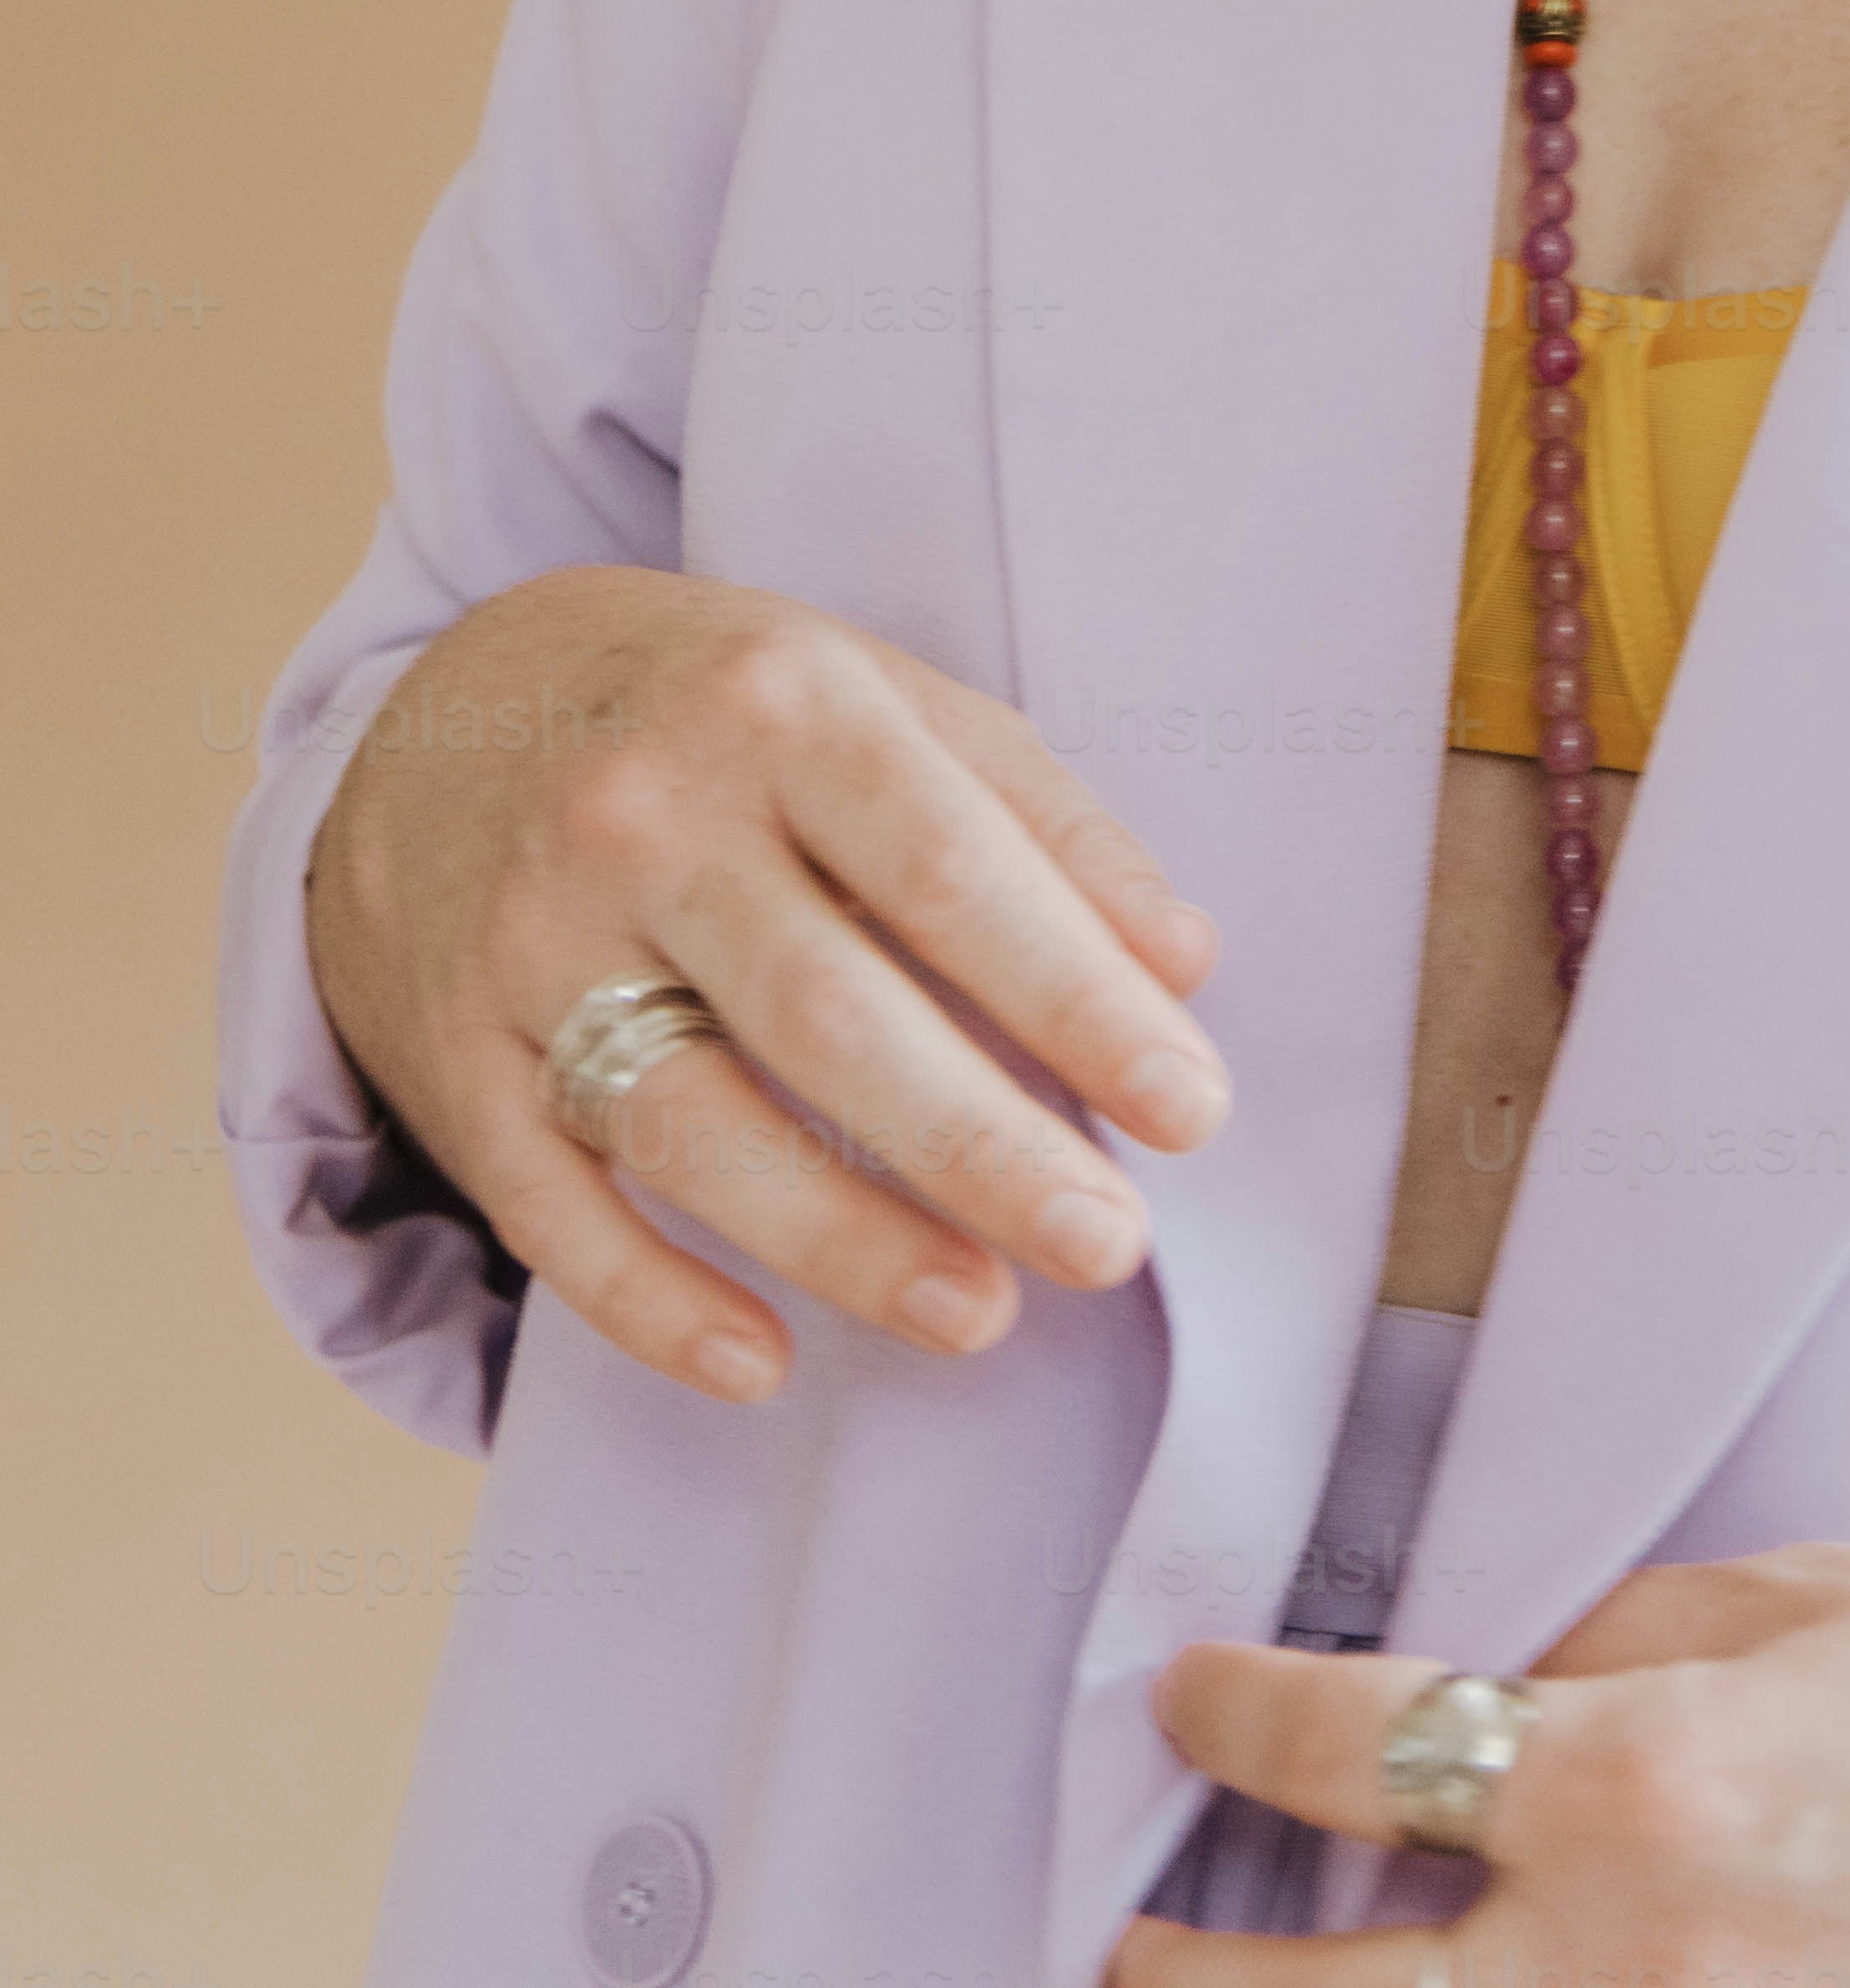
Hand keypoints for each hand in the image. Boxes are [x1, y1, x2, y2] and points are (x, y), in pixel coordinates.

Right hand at [302, 560, 1227, 1409]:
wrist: (448, 702)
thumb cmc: (721, 707)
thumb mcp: (885, 696)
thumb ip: (1040, 818)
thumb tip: (1184, 961)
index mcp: (781, 702)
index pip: (950, 869)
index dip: (1077, 997)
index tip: (1190, 1110)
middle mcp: (644, 813)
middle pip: (829, 1012)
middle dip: (983, 1146)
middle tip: (1109, 1244)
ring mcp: (532, 936)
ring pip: (693, 1123)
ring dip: (846, 1240)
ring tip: (984, 1314)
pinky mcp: (455, 1046)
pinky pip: (547, 1203)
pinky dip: (649, 1301)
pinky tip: (762, 1365)